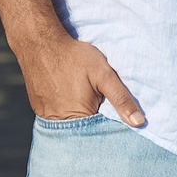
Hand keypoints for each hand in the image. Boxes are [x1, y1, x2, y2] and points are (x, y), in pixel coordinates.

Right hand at [17, 34, 145, 125]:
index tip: (117, 120)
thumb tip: (139, 123)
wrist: (39, 42)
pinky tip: (71, 97)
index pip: (99, 135)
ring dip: (80, 118)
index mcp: (78, 118)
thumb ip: (121, 99)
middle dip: (95, 125)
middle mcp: (58, 123)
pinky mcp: (38, 108)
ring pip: (69, 125)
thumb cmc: (74, 56)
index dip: (110, 128)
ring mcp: (45, 116)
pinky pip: (56, 117)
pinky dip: (66, 112)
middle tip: (100, 105)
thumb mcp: (103, 74)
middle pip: (84, 132)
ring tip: (84, 100)